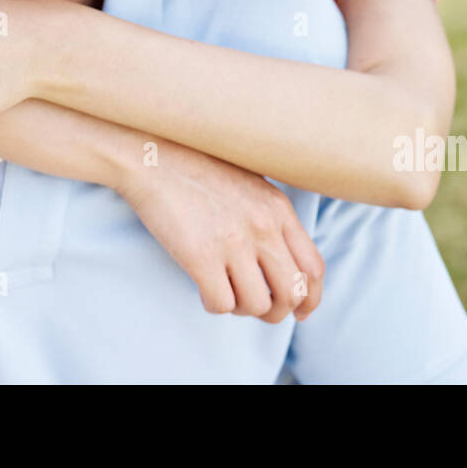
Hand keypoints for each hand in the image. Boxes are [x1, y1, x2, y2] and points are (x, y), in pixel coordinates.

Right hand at [117, 141, 323, 323]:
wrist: (153, 156)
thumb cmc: (198, 169)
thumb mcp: (250, 185)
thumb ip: (270, 219)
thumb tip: (282, 265)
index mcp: (278, 208)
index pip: (312, 268)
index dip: (309, 298)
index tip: (299, 311)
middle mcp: (263, 226)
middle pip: (291, 294)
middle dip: (276, 312)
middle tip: (256, 307)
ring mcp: (233, 242)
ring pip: (256, 305)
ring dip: (241, 308)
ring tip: (224, 289)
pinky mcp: (200, 256)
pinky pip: (221, 304)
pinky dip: (213, 303)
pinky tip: (203, 287)